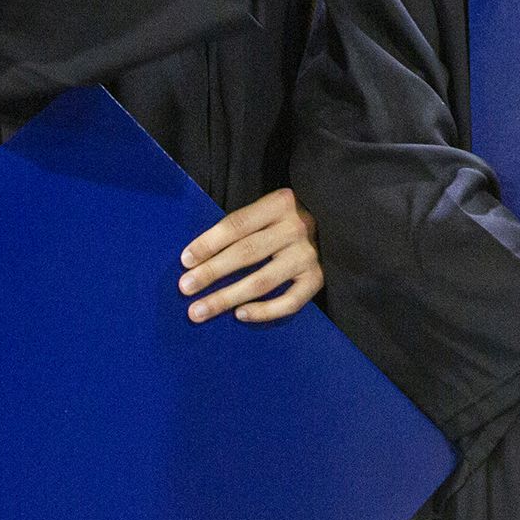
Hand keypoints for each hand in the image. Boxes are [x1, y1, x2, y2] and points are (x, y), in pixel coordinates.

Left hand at [175, 187, 322, 323]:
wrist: (334, 225)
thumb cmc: (283, 221)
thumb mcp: (265, 210)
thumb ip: (240, 226)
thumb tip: (195, 258)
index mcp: (279, 204)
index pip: (236, 225)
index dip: (208, 243)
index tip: (185, 260)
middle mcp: (296, 228)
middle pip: (246, 253)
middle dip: (211, 273)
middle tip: (185, 288)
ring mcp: (308, 256)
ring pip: (262, 281)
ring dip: (227, 298)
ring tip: (199, 310)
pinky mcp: (317, 278)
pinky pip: (289, 302)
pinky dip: (263, 311)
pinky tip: (239, 315)